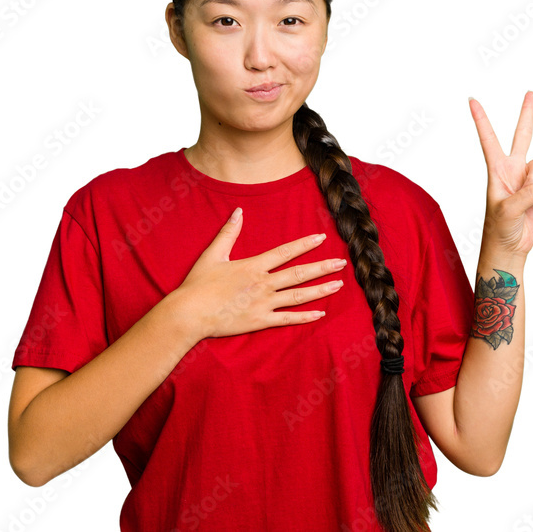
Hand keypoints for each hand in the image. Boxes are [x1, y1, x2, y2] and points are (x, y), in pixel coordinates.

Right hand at [171, 207, 347, 339]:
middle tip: (342, 263)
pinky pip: (288, 319)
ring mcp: (264, 303)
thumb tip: (238, 211)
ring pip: (299, 295)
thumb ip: (228, 233)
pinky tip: (321, 313)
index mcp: (253, 266)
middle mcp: (263, 283)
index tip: (321, 238)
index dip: (304, 244)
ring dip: (320, 290)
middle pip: (299, 273)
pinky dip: (305, 316)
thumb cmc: (198, 284)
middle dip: (322, 267)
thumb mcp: (213, 254)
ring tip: (338, 285)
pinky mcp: (260, 321)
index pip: (285, 252)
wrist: (190, 313)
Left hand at [469, 91, 532, 257]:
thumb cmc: (499, 229)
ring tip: (527, 200)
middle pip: (522, 136)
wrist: (510, 247)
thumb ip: (529, 194)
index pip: (488, 139)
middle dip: (527, 114)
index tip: (471, 99)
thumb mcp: (507, 211)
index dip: (481, 119)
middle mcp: (512, 169)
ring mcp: (527, 179)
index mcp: (496, 170)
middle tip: (531, 92)